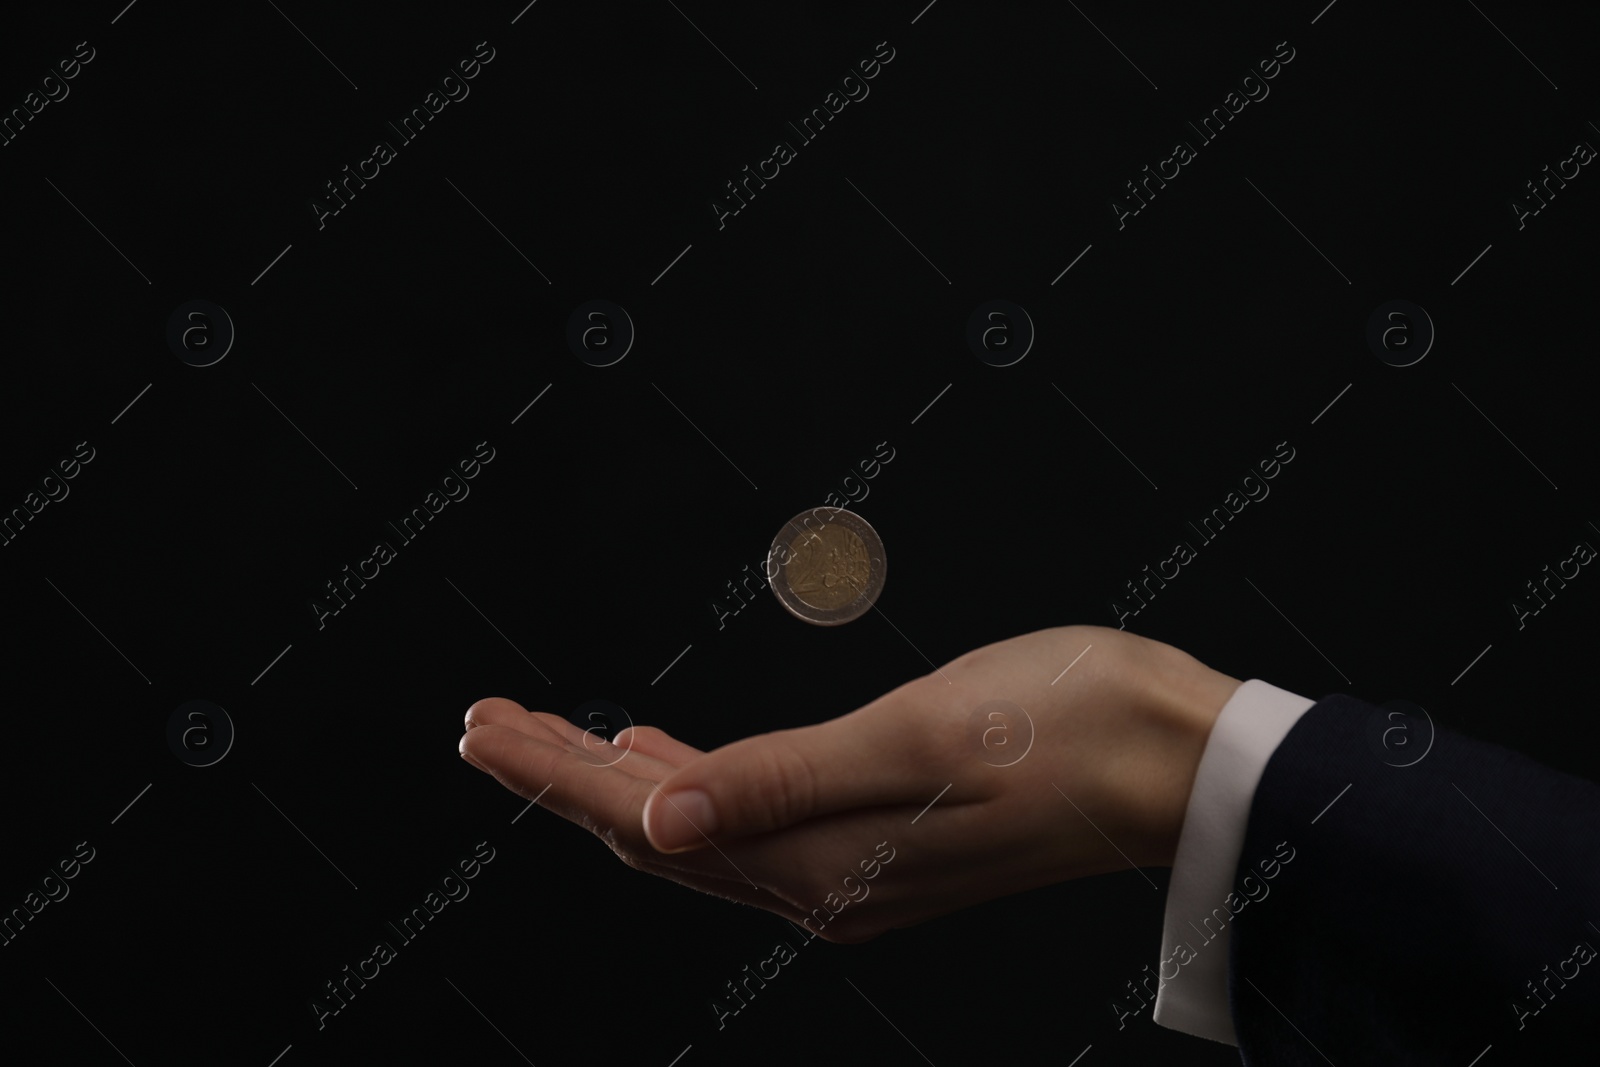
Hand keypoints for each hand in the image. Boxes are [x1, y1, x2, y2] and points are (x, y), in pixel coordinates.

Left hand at [457, 624, 1241, 941]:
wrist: (1172, 761)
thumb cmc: (1065, 728)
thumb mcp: (915, 739)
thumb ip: (778, 783)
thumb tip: (658, 824)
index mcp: (818, 860)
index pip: (646, 819)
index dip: (554, 773)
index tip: (481, 730)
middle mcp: (820, 880)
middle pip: (656, 829)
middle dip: (564, 777)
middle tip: (485, 727)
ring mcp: (849, 865)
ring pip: (697, 825)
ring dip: (619, 780)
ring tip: (548, 738)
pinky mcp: (877, 836)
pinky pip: (750, 818)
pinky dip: (693, 781)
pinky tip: (669, 754)